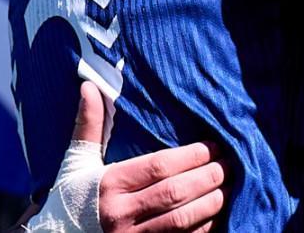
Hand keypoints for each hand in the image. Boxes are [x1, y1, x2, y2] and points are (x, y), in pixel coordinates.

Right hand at [90, 90, 227, 231]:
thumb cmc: (72, 198)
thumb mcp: (76, 163)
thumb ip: (89, 125)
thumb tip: (88, 85)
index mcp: (109, 185)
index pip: (159, 165)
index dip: (193, 154)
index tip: (215, 144)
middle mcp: (120, 214)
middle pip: (176, 192)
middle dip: (210, 175)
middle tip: (231, 162)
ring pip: (183, 219)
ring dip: (213, 201)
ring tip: (231, 184)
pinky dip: (205, 226)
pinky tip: (218, 212)